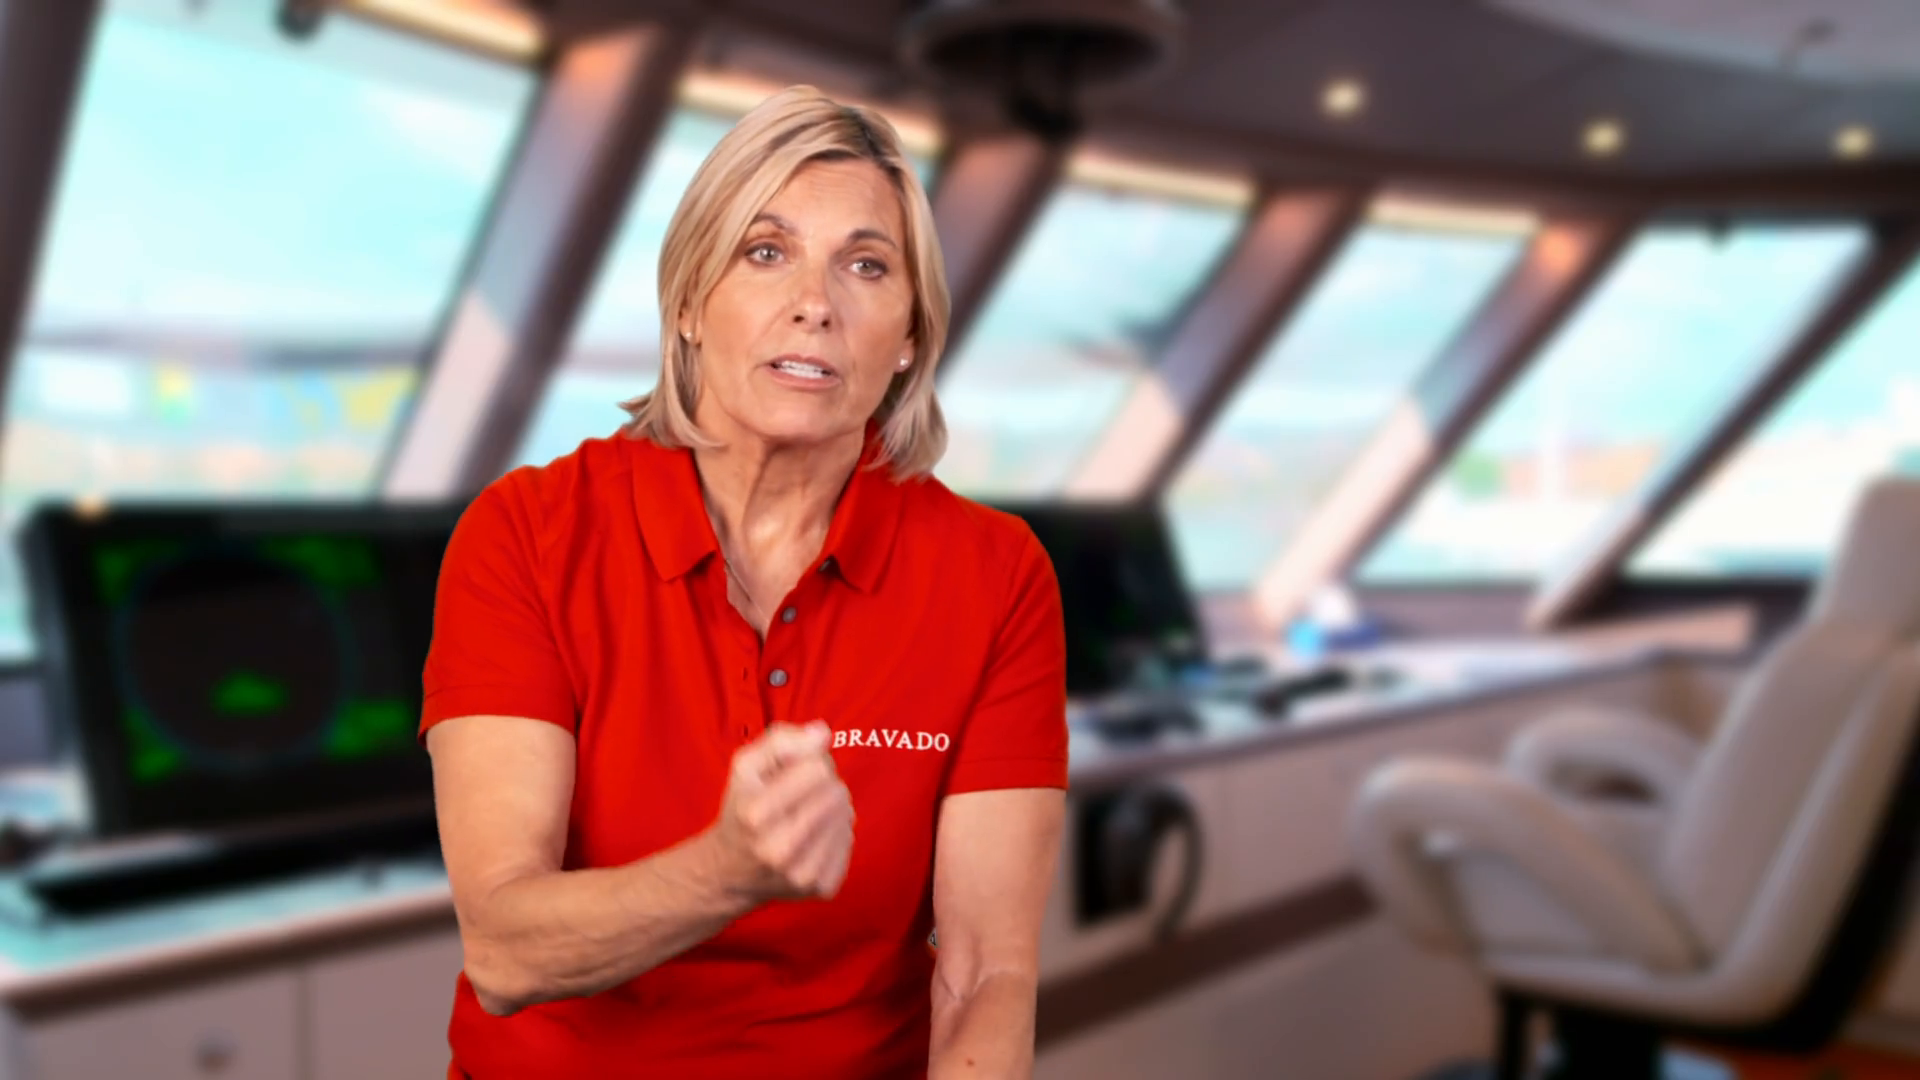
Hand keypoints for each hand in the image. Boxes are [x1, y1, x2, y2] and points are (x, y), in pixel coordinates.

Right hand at [709, 720, 854, 902]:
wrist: (730, 871)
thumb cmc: (742, 809)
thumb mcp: (745, 766)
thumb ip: (781, 740)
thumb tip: (822, 733)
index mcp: (755, 814)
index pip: (817, 769)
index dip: (811, 762)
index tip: (796, 771)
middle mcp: (778, 849)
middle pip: (835, 793)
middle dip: (825, 784)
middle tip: (804, 793)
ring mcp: (801, 873)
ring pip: (846, 817)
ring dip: (832, 808)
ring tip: (808, 813)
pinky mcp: (820, 888)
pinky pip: (849, 842)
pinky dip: (836, 833)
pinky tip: (814, 836)